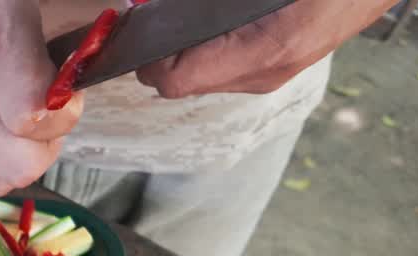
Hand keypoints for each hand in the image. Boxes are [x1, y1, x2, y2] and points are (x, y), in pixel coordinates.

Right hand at [0, 0, 82, 195]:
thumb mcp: (12, 0)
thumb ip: (51, 41)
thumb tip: (76, 78)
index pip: (36, 119)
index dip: (63, 112)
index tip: (62, 91)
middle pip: (18, 169)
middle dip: (42, 148)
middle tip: (42, 116)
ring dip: (10, 158)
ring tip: (9, 120)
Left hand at [136, 0, 392, 97]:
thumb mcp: (254, 0)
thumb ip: (207, 6)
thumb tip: (160, 7)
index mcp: (262, 50)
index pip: (174, 80)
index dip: (147, 55)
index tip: (139, 25)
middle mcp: (263, 73)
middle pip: (180, 85)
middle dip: (157, 54)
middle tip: (149, 18)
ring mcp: (271, 76)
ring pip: (200, 80)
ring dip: (180, 53)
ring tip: (175, 20)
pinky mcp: (277, 68)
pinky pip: (223, 70)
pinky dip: (205, 50)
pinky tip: (206, 23)